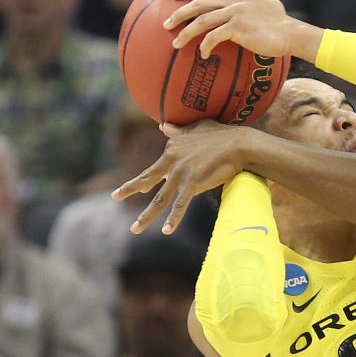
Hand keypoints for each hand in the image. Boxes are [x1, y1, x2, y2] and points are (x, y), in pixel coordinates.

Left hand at [112, 120, 258, 233]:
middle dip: (129, 189)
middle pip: (147, 178)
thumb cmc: (223, 134)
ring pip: (160, 199)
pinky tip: (166, 231)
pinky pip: (180, 205)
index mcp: (172, 148)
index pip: (157, 166)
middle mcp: (172, 161)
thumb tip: (163, 125)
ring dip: (146, 216)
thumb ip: (179, 130)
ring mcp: (181, 174)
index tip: (143, 187)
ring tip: (134, 229)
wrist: (239, 144)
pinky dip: (173, 219)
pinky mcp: (193, 184)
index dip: (148, 178)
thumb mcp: (197, 128)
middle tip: (114, 196)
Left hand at [163, 0, 319, 60]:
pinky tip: (202, 54)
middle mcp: (233, 0)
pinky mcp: (238, 28)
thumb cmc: (281, 20)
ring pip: (201, 21)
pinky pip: (214, 37)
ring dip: (185, 33)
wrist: (290, 33)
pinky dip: (205, 46)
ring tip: (175, 44)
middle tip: (166, 24)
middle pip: (198, 4)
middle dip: (178, 13)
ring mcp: (235, 13)